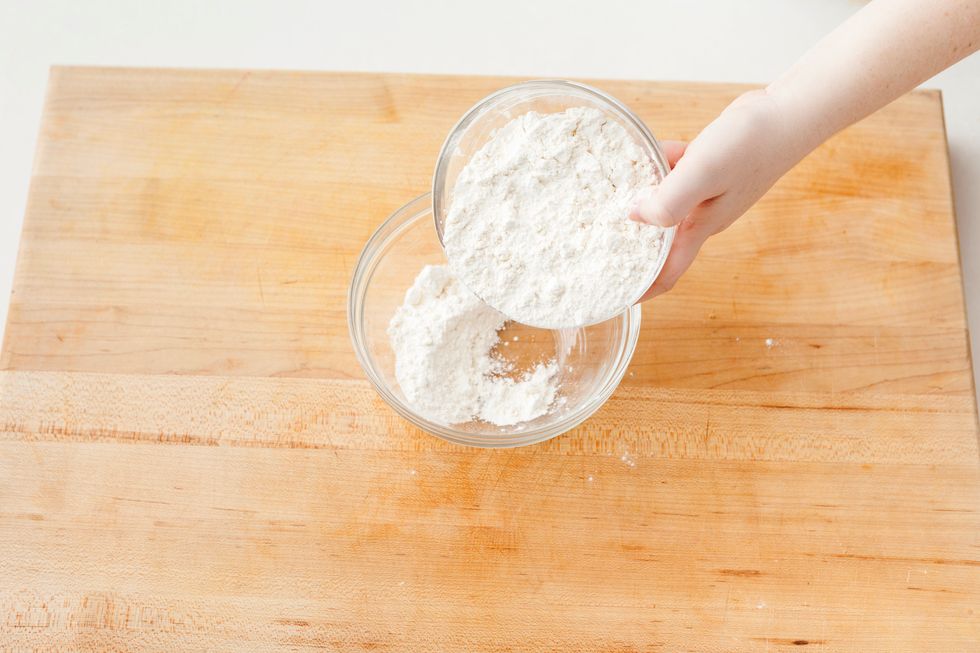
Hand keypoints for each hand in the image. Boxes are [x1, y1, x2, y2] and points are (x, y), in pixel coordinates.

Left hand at [630, 89, 809, 300]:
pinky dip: (663, 162)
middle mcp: (702, 216)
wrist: (791, 112)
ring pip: (664, 200)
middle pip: (660, 239)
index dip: (642, 290)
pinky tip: (655, 146)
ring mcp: (708, 193)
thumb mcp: (703, 172)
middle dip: (631, 240)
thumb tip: (633, 217)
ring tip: (614, 181)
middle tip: (597, 237)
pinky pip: (676, 173)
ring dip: (645, 191)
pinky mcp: (712, 170)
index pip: (667, 274)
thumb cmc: (751, 145)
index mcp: (701, 227)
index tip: (614, 296)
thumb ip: (668, 200)